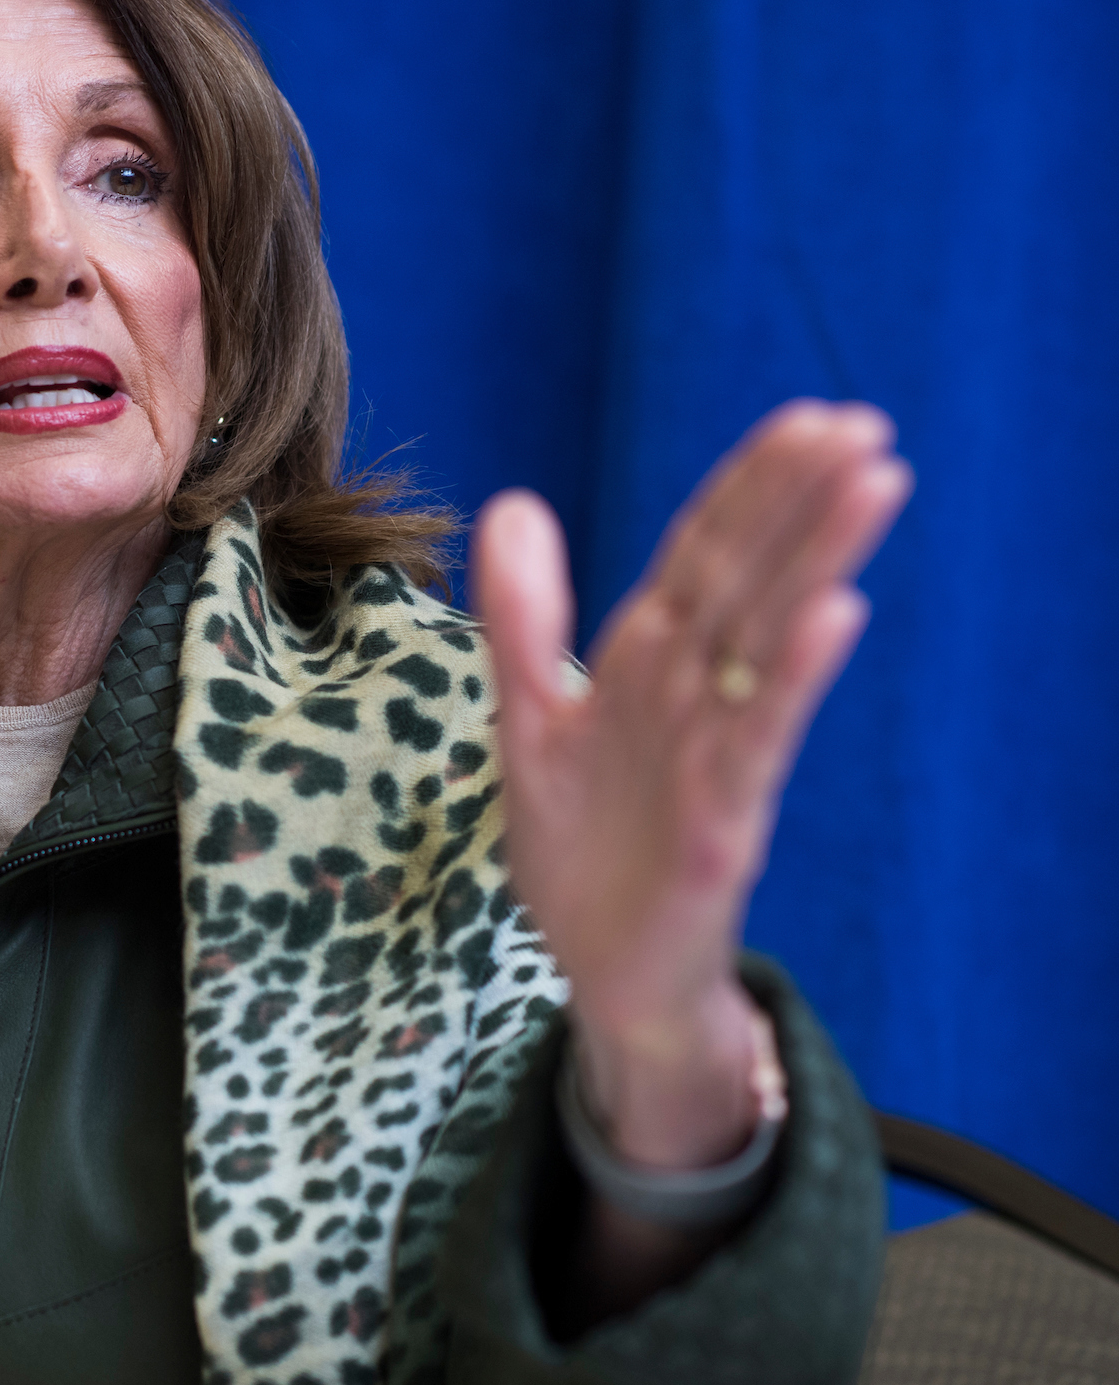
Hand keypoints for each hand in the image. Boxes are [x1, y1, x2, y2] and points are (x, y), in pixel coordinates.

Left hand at [472, 401, 908, 1168]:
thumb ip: (522, 618)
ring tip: (874, 483)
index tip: (809, 417)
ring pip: (769, 641)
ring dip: (818, 561)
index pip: (702, 555)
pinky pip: (760, 736)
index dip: (747, 487)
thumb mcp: (530, 719)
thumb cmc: (581, 843)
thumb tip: (511, 501)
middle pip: (748, 581)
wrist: (600, 968)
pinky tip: (836, 612)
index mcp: (645, 665)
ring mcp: (715, 754)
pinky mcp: (723, 820)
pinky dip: (795, 675)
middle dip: (799, 503)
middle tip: (863, 425)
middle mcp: (691, 697)